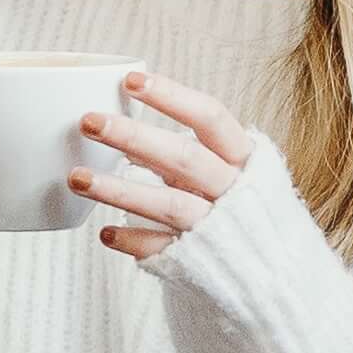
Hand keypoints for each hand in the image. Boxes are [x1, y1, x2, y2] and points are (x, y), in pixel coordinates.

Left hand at [71, 68, 257, 263]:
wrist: (274, 271)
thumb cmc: (236, 207)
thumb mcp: (221, 170)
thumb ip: (180, 152)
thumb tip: (123, 126)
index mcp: (243, 158)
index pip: (210, 117)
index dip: (171, 97)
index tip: (129, 81)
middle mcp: (233, 190)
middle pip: (184, 157)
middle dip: (133, 137)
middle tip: (88, 121)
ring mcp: (217, 226)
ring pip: (169, 204)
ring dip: (120, 190)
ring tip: (77, 178)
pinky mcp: (200, 260)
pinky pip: (162, 248)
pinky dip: (133, 240)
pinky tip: (105, 233)